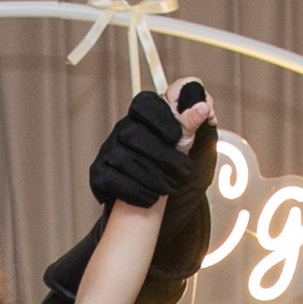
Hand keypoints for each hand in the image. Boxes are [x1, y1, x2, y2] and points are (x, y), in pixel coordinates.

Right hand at [89, 86, 217, 211]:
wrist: (150, 189)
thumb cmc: (168, 157)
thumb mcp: (185, 137)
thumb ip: (192, 121)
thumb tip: (203, 106)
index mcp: (142, 114)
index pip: (145, 105)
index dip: (161, 119)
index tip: (176, 136)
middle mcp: (121, 130)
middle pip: (134, 135)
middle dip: (162, 156)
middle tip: (182, 171)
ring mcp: (107, 152)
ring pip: (124, 160)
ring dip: (152, 177)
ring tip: (169, 186)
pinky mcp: (99, 174)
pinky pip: (112, 181)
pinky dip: (135, 192)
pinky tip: (151, 198)